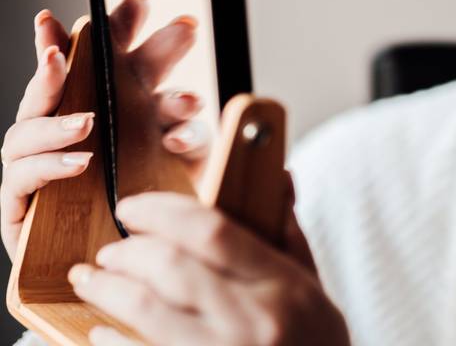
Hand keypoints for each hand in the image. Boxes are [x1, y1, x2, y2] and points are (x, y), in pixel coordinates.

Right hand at [1, 0, 206, 258]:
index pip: (118, 56)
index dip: (123, 24)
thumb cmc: (152, 205)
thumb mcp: (181, 161)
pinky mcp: (21, 198)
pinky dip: (52, 164)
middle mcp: (73, 121)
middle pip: (73, 73)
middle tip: (97, 27)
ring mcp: (40, 156)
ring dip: (57, 109)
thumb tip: (193, 102)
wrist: (124, 265)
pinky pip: (24, 175)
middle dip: (88, 45)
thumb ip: (183, 130)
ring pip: (35, 118)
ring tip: (90, 119)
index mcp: (119, 104)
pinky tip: (80, 160)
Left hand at [68, 187, 349, 345]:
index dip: (162, 211)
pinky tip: (101, 330)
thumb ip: (287, 234)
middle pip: (171, 266)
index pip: (213, 230)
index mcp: (282, 284)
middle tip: (111, 249)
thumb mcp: (311, 287)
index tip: (133, 206)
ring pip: (146, 310)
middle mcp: (253, 319)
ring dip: (107, 289)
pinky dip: (112, 342)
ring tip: (93, 279)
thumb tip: (279, 175)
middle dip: (128, 251)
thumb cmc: (314, 343)